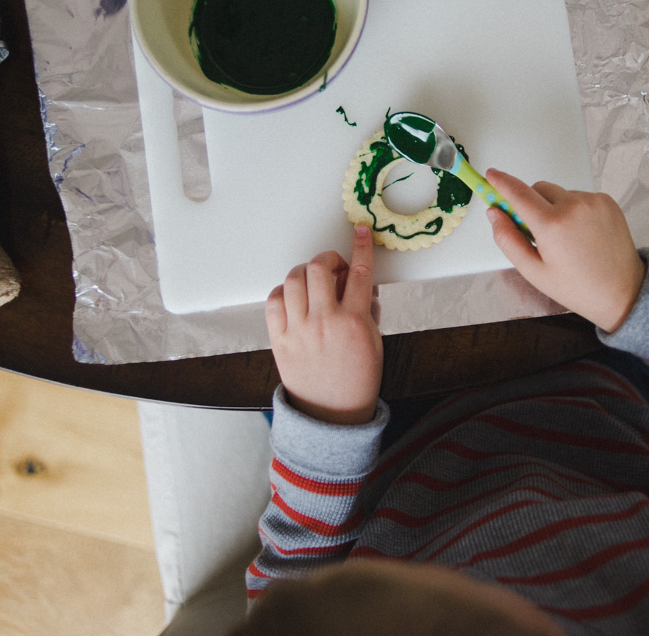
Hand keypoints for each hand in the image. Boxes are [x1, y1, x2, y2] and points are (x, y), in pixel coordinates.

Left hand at [266, 224, 382, 424]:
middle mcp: (324, 322)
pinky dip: (283, 292)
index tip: (361, 232)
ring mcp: (299, 330)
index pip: (359, 272)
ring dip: (304, 272)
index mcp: (354, 322)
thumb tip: (362, 286)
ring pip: (293, 280)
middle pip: (319, 268)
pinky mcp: (279, 340)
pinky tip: (293, 298)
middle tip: (334, 267)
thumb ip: (369, 310)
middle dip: (328, 259)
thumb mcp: (374, 343)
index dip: (361, 247)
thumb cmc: (356, 381)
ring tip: (312, 281)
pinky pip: (273, 302)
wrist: (331, 415)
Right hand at [486, 169, 645, 332]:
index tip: (490, 175)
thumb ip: (508, 239)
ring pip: (559, 193)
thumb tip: (494, 214)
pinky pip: (579, 197)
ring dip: (554, 207)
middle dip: (531, 203)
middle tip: (536, 230)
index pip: (518, 193)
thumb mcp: (534, 271)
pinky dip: (574, 209)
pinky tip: (581, 233)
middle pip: (538, 188)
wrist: (621, 291)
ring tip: (566, 238)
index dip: (501, 182)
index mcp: (552, 225)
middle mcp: (574, 206)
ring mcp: (593, 202)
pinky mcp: (607, 201)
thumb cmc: (577, 287)